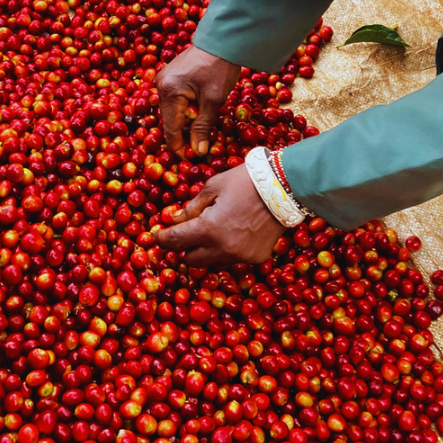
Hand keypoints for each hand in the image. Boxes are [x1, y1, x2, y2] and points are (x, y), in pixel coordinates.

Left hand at [155, 164, 285, 265]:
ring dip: (207, 250)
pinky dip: (228, 249)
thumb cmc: (246, 180)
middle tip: (186, 233)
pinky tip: (234, 232)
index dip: (163, 239)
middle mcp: (223, 248)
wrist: (286, 185)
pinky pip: (234, 259)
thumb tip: (176, 219)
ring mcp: (241, 256)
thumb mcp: (213, 186)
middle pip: (192, 259)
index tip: (157, 237)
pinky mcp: (256, 258)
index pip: (176, 241)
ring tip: (212, 232)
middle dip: (185, 247)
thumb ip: (193, 206)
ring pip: (213, 262)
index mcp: (208, 228)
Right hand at [156, 45, 240, 156]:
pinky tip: (196, 117)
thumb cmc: (220, 68)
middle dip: (181, 136)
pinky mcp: (171, 76)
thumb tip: (197, 152)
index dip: (179, 146)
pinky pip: (174, 100)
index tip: (188, 161)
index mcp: (169, 91)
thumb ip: (203, 127)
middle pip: (169, 120)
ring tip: (197, 136)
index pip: (170, 128)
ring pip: (172, 111)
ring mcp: (164, 79)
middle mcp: (161, 85)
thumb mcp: (214, 100)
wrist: (223, 41)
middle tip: (195, 151)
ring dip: (184, 123)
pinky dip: (184, 110)